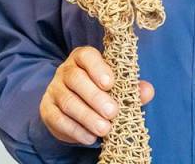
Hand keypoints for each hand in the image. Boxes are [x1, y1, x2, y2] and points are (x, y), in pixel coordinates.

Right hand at [39, 46, 154, 145]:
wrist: (72, 108)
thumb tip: (147, 91)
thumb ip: (132, 88)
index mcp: (83, 58)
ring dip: (87, 116)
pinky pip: (58, 119)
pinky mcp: (47, 110)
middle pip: (76, 79)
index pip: (86, 56)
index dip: (98, 68)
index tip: (110, 83)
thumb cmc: (99, 91)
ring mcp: (54, 90)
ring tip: (104, 129)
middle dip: (95, 97)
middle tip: (113, 112)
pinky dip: (75, 130)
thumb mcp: (117, 87)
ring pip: (68, 101)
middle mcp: (65, 71)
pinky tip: (90, 137)